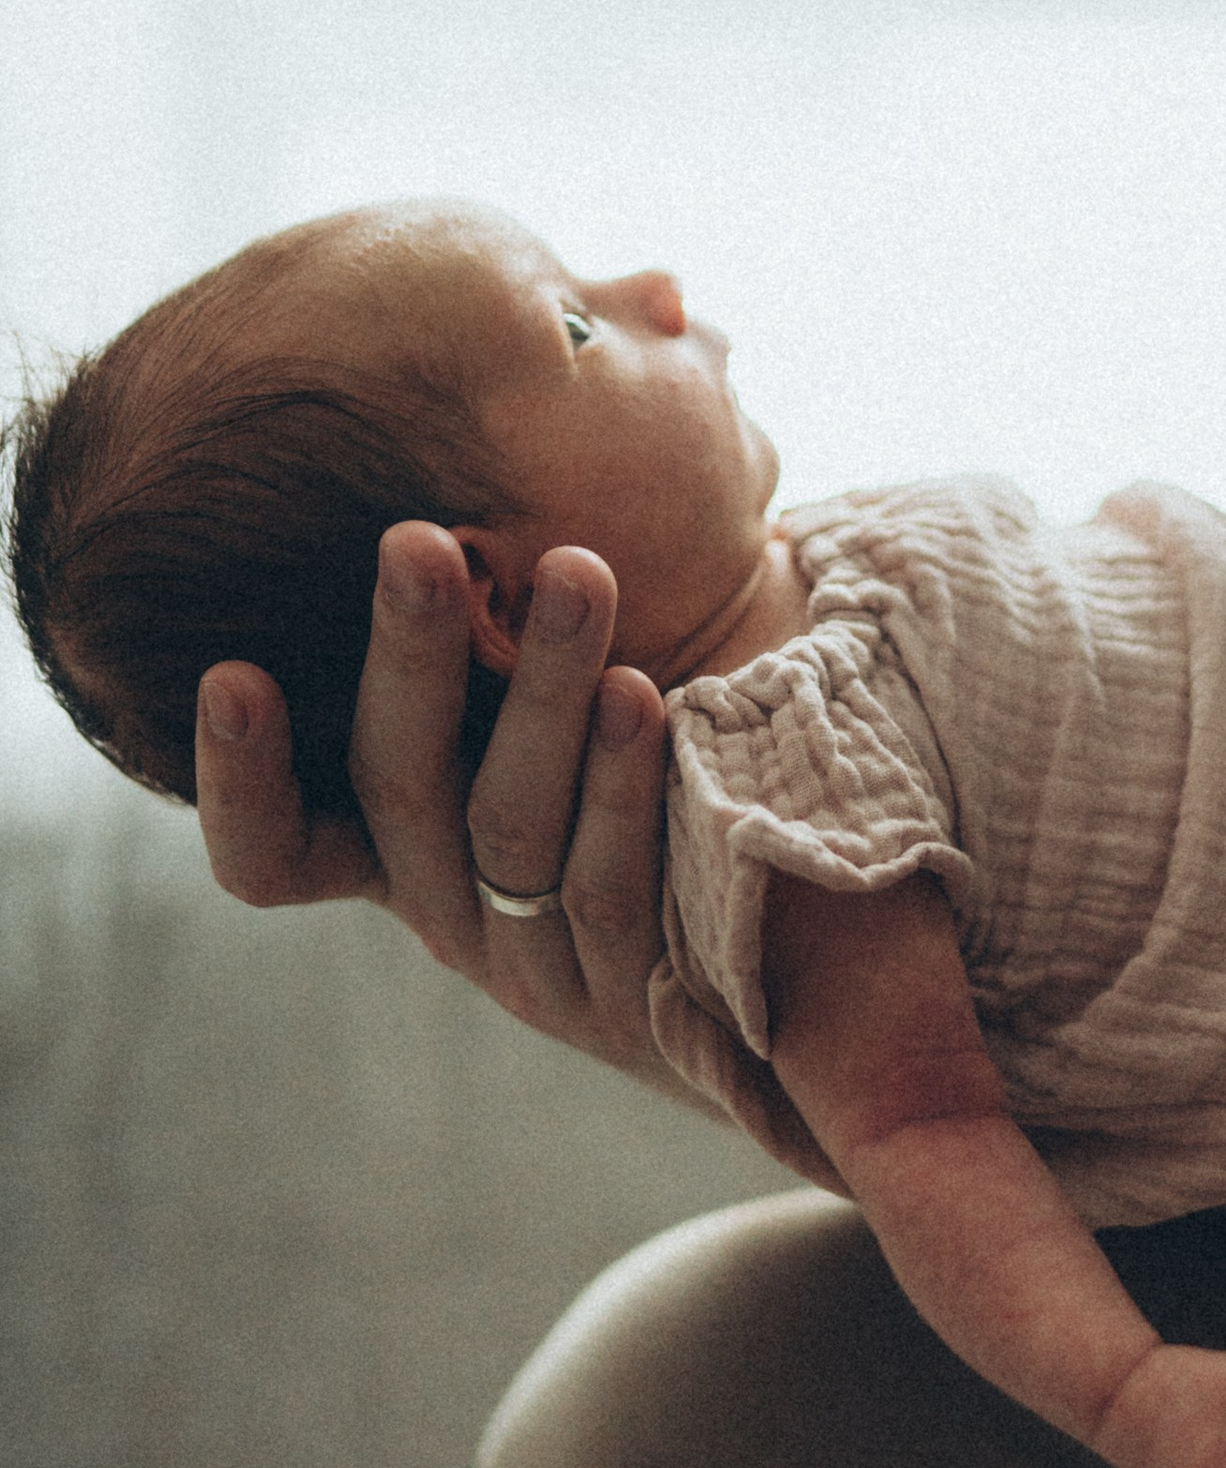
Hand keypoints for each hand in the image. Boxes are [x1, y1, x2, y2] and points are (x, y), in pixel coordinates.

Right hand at [195, 520, 692, 1095]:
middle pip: (398, 790)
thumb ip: (480, 645)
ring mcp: (533, 964)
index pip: (272, 856)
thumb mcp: (525, 724)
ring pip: (512, 823)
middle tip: (417, 542)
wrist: (752, 944)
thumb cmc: (611, 774)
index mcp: (387, 855)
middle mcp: (443, 911)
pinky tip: (638, 693)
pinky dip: (619, 783)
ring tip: (576, 572)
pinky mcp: (632, 989)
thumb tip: (448, 478)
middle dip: (410, 657)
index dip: (240, 781)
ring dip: (543, 689)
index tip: (230, 675)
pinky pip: (610, 880)